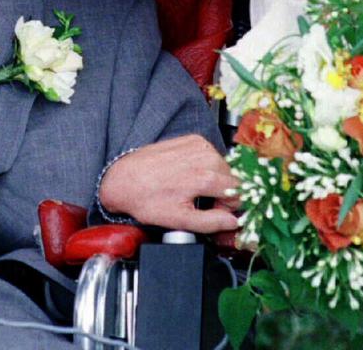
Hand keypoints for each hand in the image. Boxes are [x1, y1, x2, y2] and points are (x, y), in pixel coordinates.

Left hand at [98, 135, 238, 233]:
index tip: (216, 212)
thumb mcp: (179, 220)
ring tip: (193, 189)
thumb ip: (212, 222)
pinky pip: (211, 154)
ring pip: (223, 166)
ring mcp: (197, 144)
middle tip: (202, 203)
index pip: (240, 192)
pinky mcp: (191, 139)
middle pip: (233, 178)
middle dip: (223, 193)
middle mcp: (204, 155)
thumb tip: (233, 222)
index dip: (229, 207)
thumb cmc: (146, 198)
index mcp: (205, 176)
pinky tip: (189, 175)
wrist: (123, 179)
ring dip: (215, 179)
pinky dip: (206, 166)